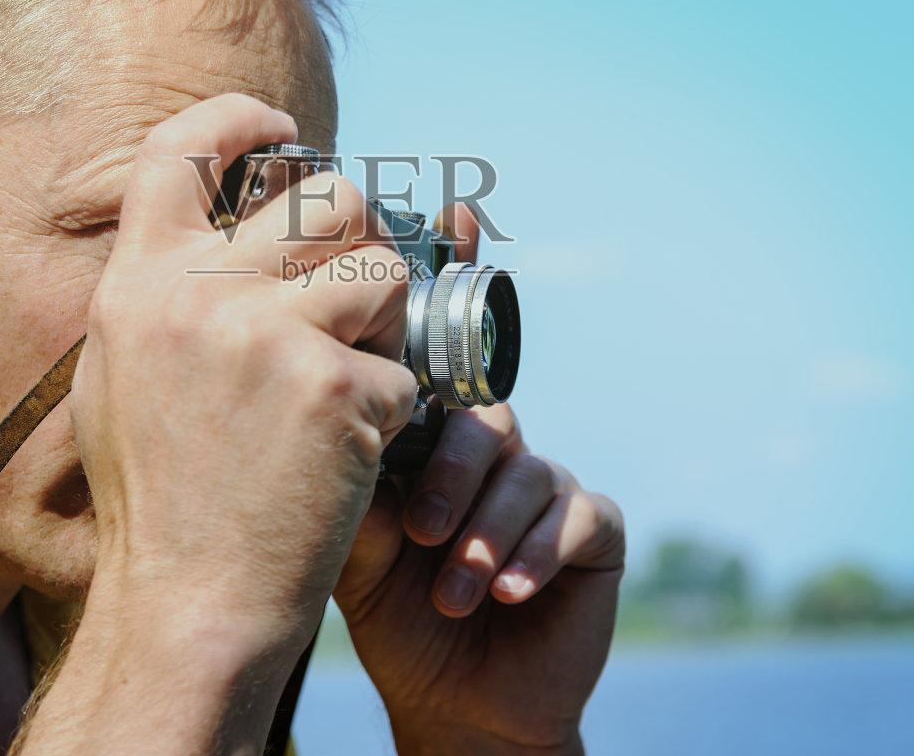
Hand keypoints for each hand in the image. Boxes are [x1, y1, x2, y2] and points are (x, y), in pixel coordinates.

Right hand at [45, 94, 419, 747]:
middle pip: (324, 198)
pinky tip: (354, 455)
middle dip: (361, 241)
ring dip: (390, 326)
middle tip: (359, 300)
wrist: (186, 607)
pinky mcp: (332, 386)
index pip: (178, 147)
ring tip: (355, 387)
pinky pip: (404, 367)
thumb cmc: (164, 500)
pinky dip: (396, 412)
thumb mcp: (125, 377)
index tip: (286, 126)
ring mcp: (263, 334)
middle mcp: (193, 291)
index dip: (238, 117)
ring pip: (383, 271)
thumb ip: (168, 295)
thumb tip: (229, 228)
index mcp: (136, 283)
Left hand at [333, 205, 625, 755]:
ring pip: (523, 466)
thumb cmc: (390, 605)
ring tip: (448, 585)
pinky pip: (573, 515)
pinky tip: (501, 594)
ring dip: (481, 530)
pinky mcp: (595, 530)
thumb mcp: (348, 532)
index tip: (458, 215)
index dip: (458, 277)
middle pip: (483, 409)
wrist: (447, 697)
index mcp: (433, 429)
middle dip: (452, 466)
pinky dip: (529, 555)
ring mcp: (547, 479)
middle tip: (420, 528)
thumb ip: (339, 457)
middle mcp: (494, 440)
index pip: (444, 350)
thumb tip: (318, 387)